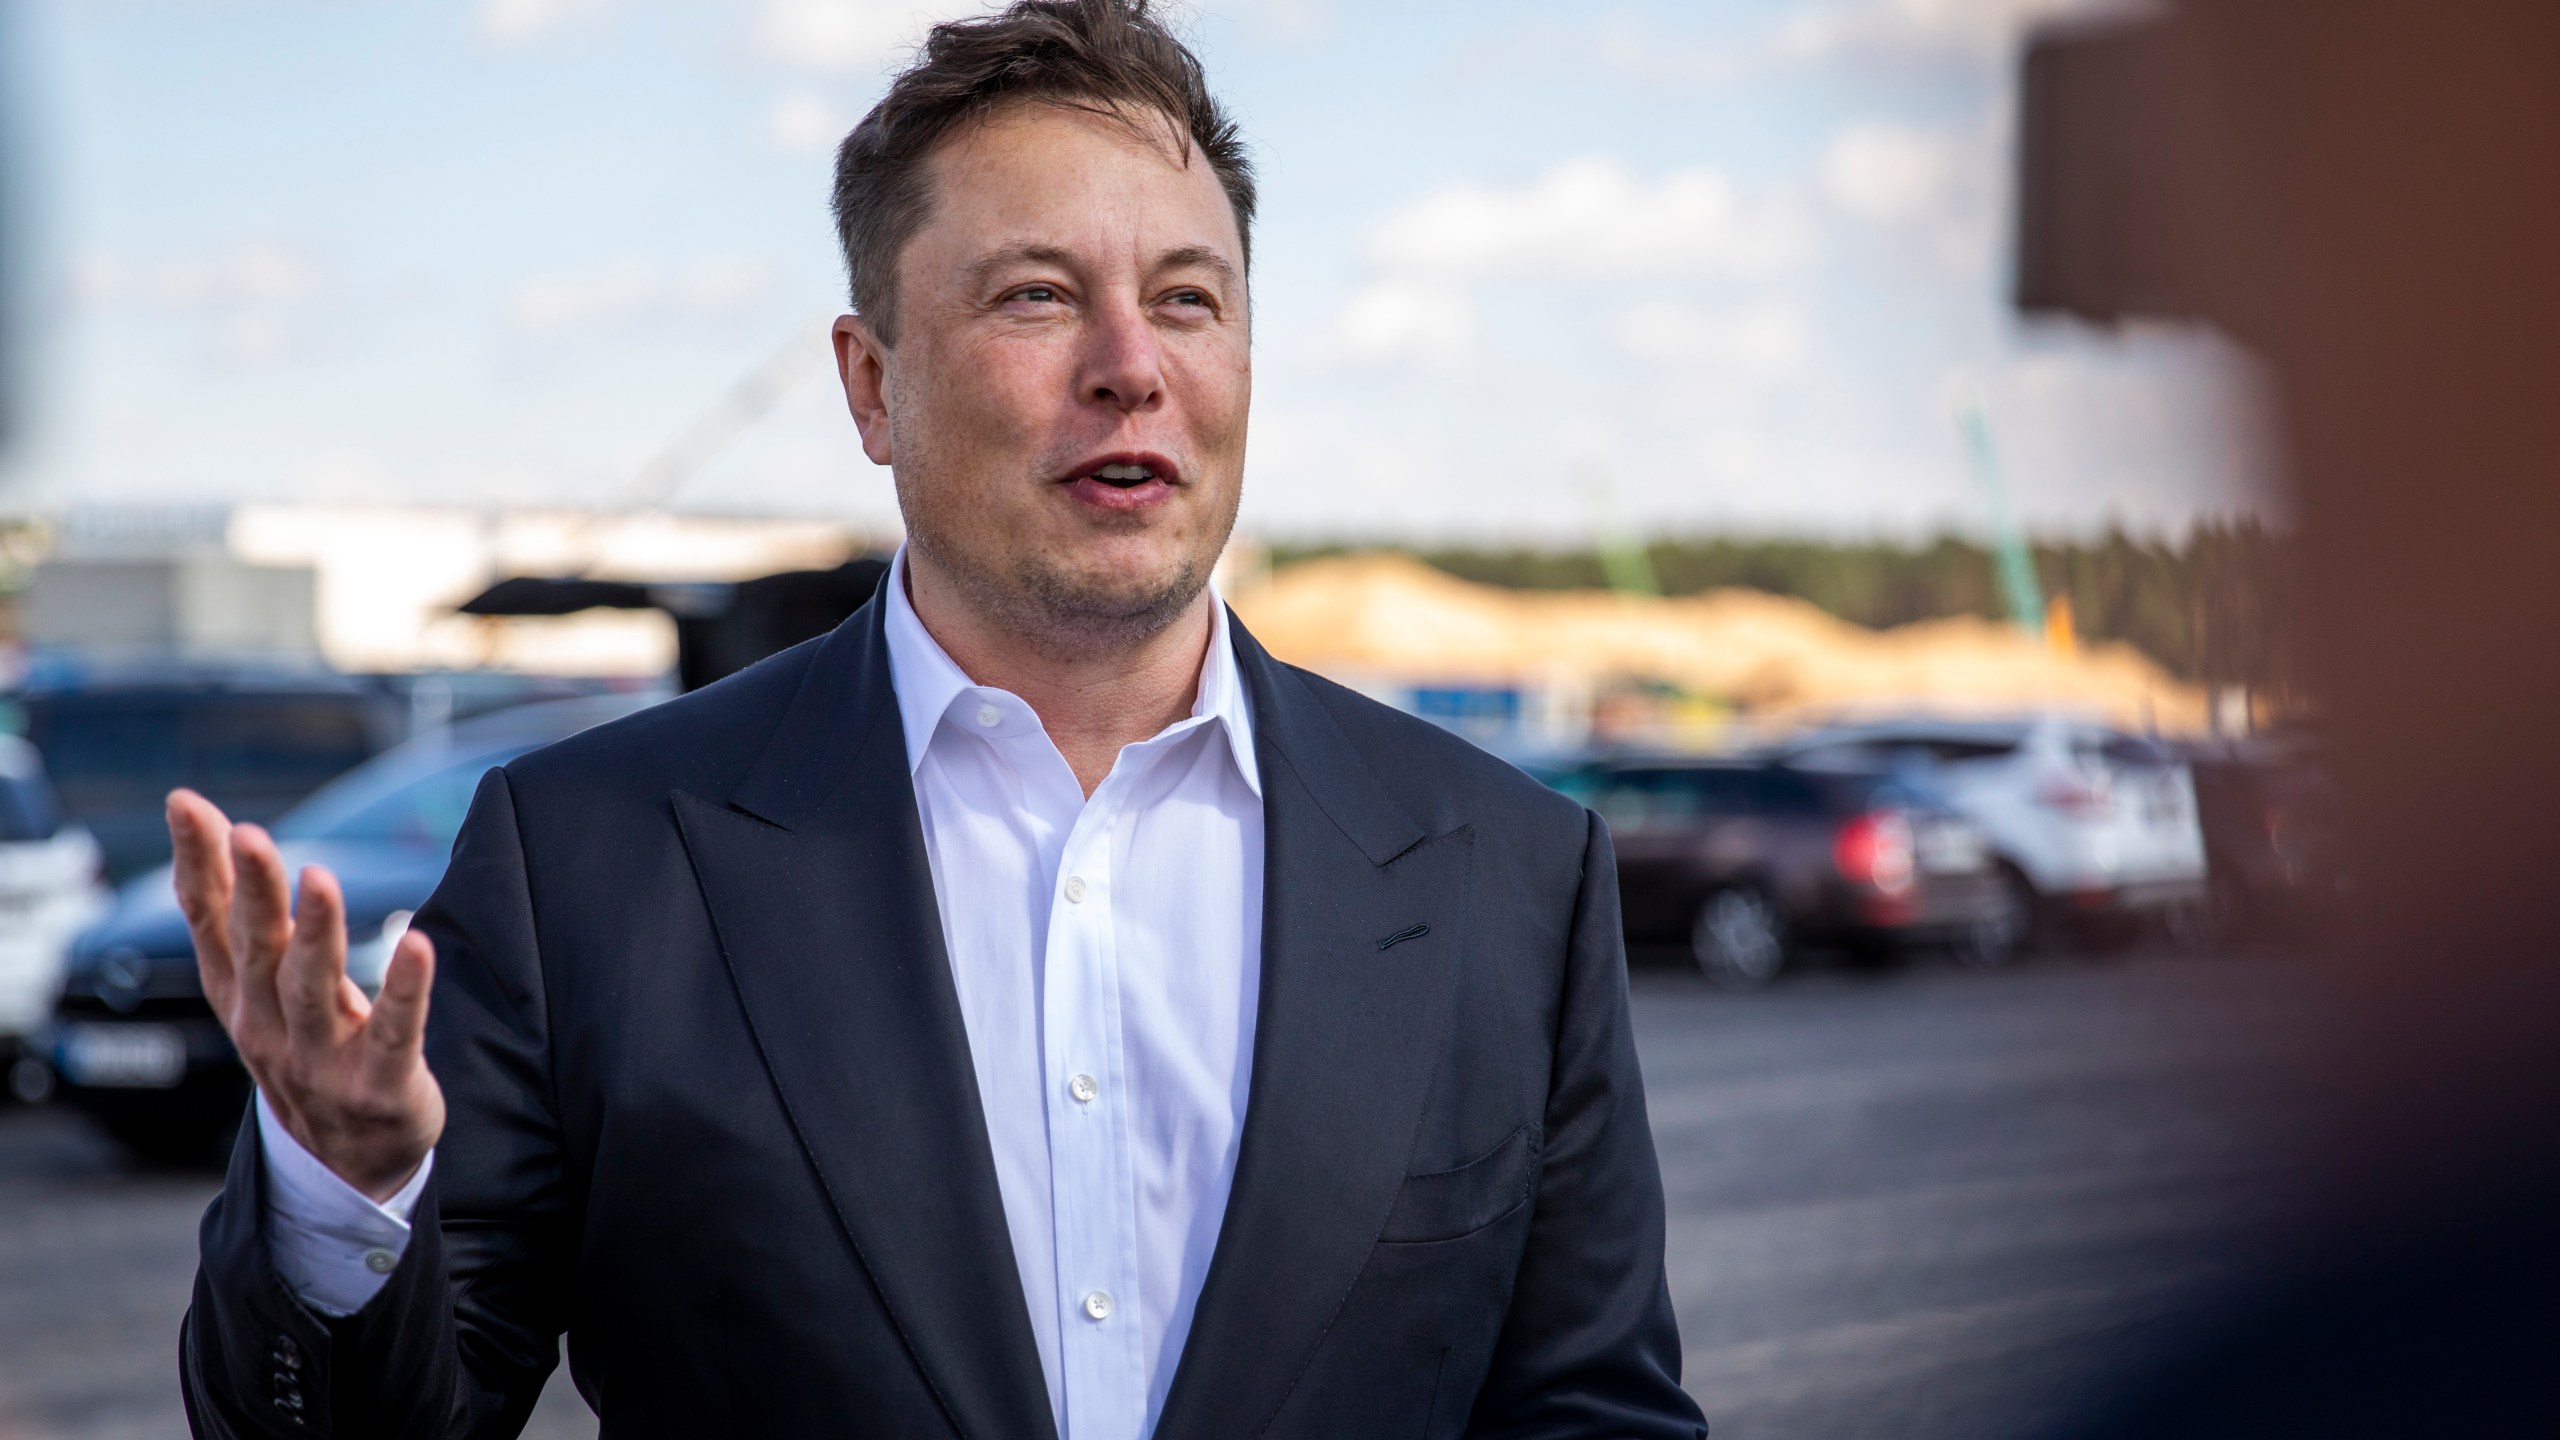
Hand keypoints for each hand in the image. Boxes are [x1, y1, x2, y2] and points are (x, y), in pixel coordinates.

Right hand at [168, 789, 444, 1201]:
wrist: (349, 1164)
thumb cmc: (306, 1053)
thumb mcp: (263, 991)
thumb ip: (245, 919)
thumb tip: (221, 831)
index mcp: (240, 997)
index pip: (210, 923)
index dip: (197, 864)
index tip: (186, 805)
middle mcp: (269, 1026)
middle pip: (257, 950)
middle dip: (249, 891)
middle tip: (248, 835)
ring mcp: (322, 1059)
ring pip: (313, 989)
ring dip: (316, 932)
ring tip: (318, 877)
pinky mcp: (380, 1084)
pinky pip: (394, 1032)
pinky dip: (404, 989)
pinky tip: (417, 944)